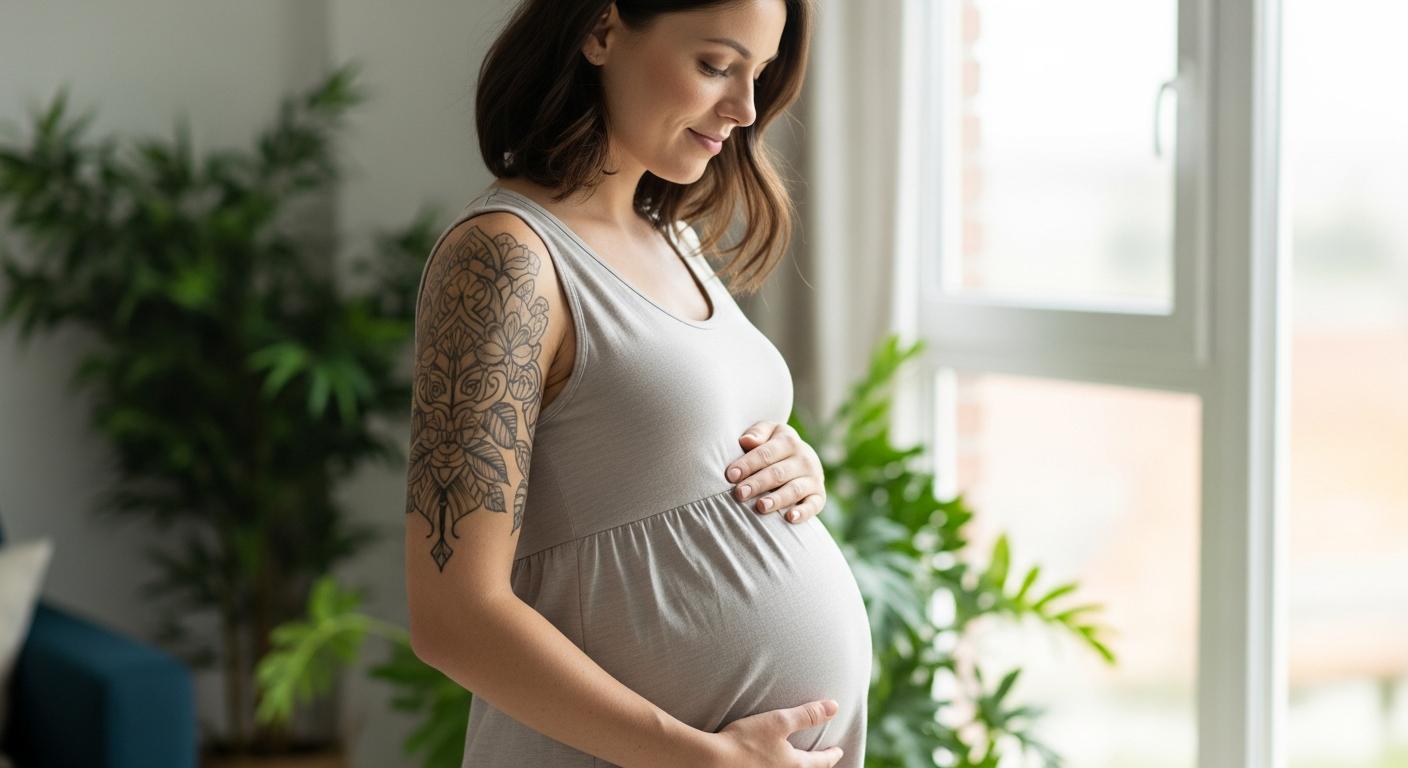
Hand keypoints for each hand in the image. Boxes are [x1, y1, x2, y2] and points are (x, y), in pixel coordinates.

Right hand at [707, 698, 844, 767]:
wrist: (711, 763)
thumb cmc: (746, 741)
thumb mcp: (779, 721)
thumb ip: (807, 714)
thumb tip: (835, 707)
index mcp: (795, 766)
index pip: (821, 761)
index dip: (831, 755)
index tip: (839, 751)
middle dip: (816, 767)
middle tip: (821, 762)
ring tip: (795, 764)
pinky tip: (769, 766)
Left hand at [725, 421, 826, 524]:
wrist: (802, 458)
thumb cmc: (774, 446)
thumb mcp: (768, 432)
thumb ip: (757, 433)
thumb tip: (746, 440)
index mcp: (789, 441)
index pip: (766, 453)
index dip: (748, 464)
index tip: (731, 475)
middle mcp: (804, 459)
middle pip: (778, 473)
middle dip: (758, 483)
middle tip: (740, 493)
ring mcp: (813, 478)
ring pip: (794, 489)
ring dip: (777, 499)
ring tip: (760, 506)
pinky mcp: (819, 496)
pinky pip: (813, 505)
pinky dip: (803, 512)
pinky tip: (789, 518)